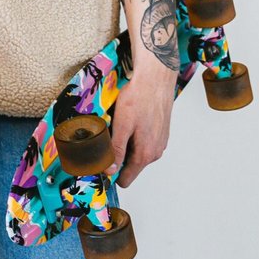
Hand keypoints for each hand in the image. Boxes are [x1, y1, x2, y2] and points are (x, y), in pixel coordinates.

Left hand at [108, 68, 175, 186]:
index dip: (110, 172)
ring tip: (118, 125)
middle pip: (129, 165)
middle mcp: (155, 152)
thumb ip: (116, 150)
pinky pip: (142, 141)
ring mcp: (159, 143)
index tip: (99, 161)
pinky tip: (128, 121)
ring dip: (124, 143)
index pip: (126, 179)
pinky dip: (133, 135)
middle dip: (116, 155)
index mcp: (145, 154)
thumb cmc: (139, 98)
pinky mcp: (159, 133)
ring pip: (135, 152)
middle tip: (106, 136)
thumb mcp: (121, 125)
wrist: (156, 80)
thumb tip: (109, 170)